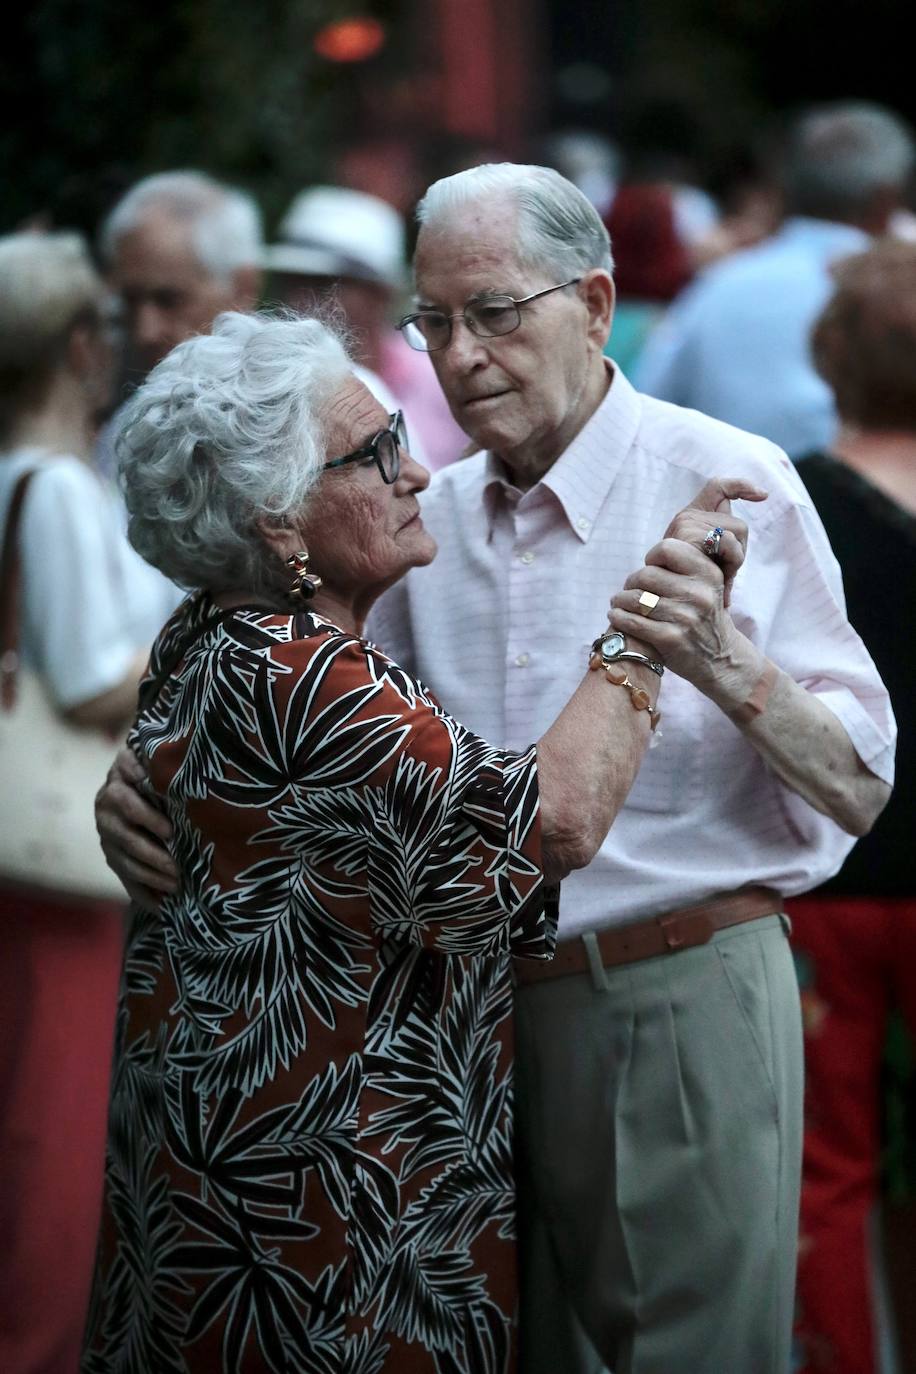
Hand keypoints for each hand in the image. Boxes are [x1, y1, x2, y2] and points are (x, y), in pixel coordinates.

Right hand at [95, 747, 177, 909]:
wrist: (133, 782)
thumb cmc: (157, 770)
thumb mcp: (156, 761)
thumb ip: (161, 762)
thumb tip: (184, 761)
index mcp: (116, 783)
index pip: (126, 800)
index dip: (147, 816)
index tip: (170, 831)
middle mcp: (106, 809)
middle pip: (126, 835)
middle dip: (152, 852)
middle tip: (177, 864)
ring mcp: (108, 836)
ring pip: (126, 861)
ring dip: (151, 875)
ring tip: (176, 884)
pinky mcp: (113, 859)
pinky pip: (127, 882)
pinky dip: (146, 896)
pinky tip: (165, 907)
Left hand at [609, 477, 766, 690]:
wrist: (719, 658)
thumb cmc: (703, 614)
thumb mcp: (706, 581)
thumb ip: (688, 558)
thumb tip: (669, 529)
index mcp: (708, 572)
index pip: (666, 548)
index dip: (652, 557)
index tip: (652, 567)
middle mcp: (700, 592)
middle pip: (645, 573)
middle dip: (634, 582)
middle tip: (632, 591)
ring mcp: (686, 616)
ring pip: (635, 597)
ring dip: (620, 601)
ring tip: (620, 604)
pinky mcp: (671, 638)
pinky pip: (631, 620)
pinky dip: (618, 619)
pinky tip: (617, 618)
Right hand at [662, 476, 766, 607]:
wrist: (660, 598)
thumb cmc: (686, 584)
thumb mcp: (710, 565)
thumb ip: (725, 549)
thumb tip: (739, 559)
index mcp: (691, 517)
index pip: (718, 487)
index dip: (741, 486)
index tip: (763, 495)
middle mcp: (687, 515)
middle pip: (738, 523)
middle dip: (738, 550)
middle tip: (722, 573)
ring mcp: (686, 522)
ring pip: (737, 532)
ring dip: (733, 559)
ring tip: (714, 576)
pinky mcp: (687, 534)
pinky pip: (727, 542)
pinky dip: (730, 560)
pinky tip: (717, 576)